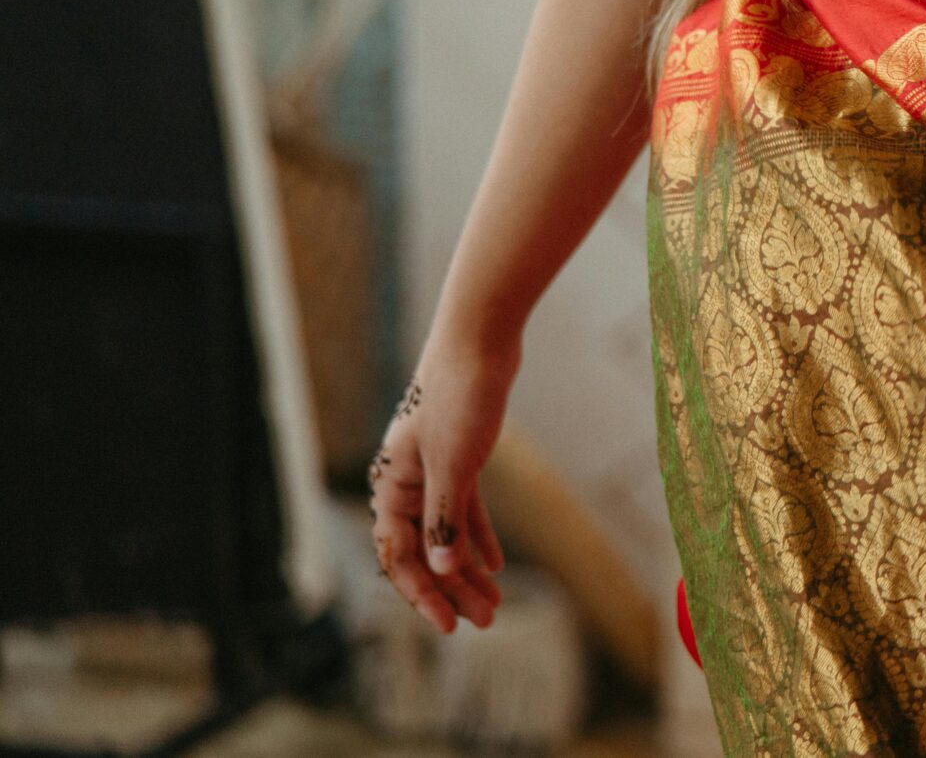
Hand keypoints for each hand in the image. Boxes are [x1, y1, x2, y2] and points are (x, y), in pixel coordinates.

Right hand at [368, 330, 516, 632]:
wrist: (480, 340)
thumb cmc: (461, 394)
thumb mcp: (455, 461)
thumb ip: (445, 516)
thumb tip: (441, 566)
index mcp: (392, 485)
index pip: (399, 555)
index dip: (422, 593)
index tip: (448, 624)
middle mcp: (406, 482)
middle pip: (424, 550)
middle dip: (451, 589)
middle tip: (483, 622)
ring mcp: (432, 470)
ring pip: (446, 533)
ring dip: (467, 569)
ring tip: (494, 604)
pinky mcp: (459, 457)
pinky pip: (463, 509)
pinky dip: (477, 537)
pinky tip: (494, 564)